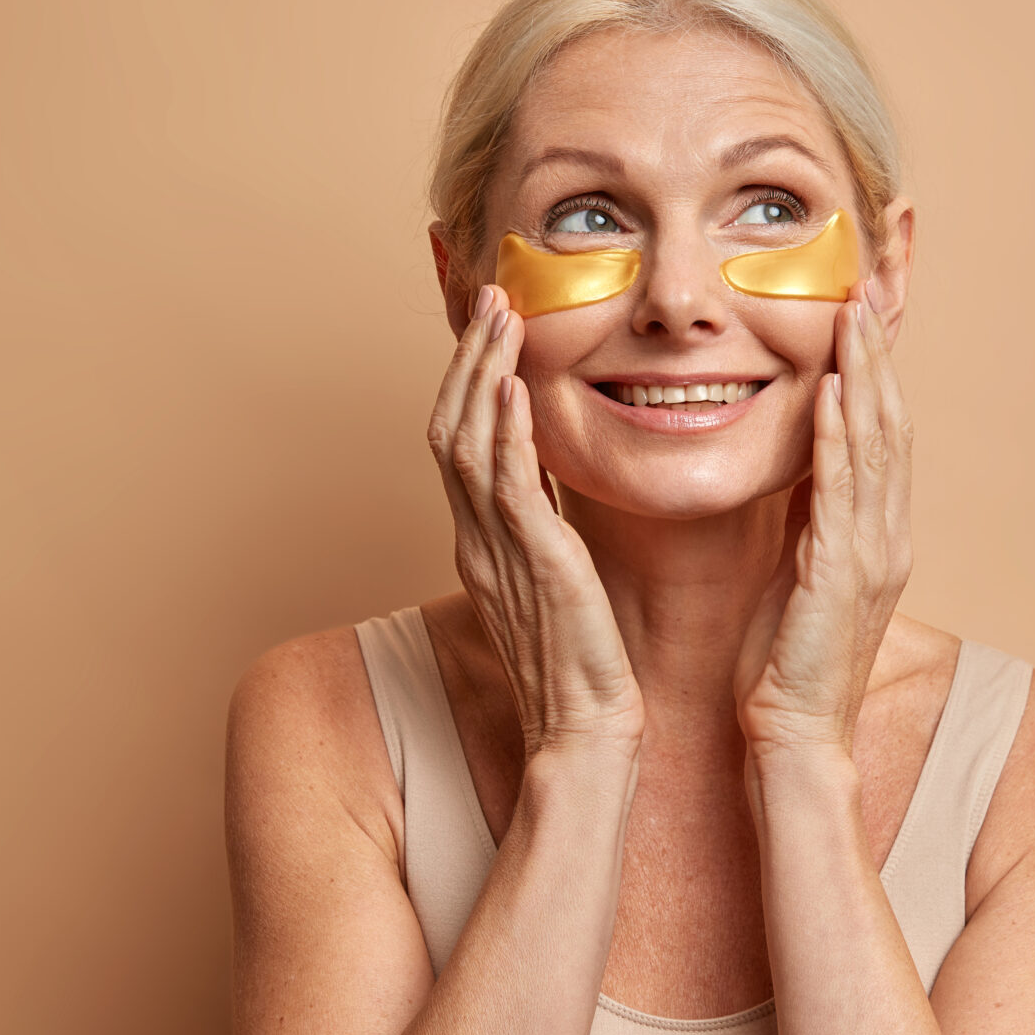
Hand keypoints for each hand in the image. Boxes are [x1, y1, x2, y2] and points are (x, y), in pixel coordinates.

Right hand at [429, 288, 644, 758]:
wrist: (585, 735)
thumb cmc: (583, 665)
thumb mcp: (558, 577)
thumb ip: (545, 523)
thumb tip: (549, 476)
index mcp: (483, 542)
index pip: (460, 442)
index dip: (471, 378)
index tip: (493, 327)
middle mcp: (476, 541)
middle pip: (449, 429)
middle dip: (469, 358)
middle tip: (492, 298)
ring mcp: (495, 554)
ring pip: (465, 446)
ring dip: (482, 375)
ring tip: (502, 318)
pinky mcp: (531, 568)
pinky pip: (504, 489)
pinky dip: (504, 434)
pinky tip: (513, 390)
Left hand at [734, 291, 912, 759]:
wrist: (796, 736)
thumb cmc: (787, 664)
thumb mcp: (800, 575)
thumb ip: (809, 522)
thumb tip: (797, 469)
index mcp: (877, 536)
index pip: (882, 437)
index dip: (874, 374)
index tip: (858, 315)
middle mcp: (887, 536)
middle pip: (890, 425)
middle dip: (877, 356)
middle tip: (865, 289)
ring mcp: (872, 553)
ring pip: (875, 445)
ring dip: (863, 375)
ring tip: (851, 315)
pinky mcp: (841, 573)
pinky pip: (841, 490)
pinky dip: (836, 435)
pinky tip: (827, 390)